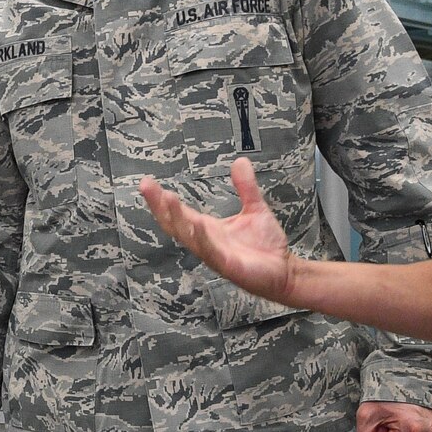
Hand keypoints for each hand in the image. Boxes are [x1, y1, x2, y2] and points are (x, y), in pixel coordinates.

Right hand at [141, 158, 294, 303]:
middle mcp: (204, 241)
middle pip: (174, 224)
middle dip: (159, 206)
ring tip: (167, 198)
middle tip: (146, 186)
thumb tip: (240, 160)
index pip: (178, 212)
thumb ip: (245, 187)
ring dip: (176, 219)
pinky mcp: (227, 265)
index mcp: (207, 228)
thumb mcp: (254, 209)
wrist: (284, 271)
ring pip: (188, 237)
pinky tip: (198, 225)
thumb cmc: (265, 246)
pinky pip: (211, 252)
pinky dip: (203, 239)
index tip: (147, 182)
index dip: (161, 199)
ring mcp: (214, 254)